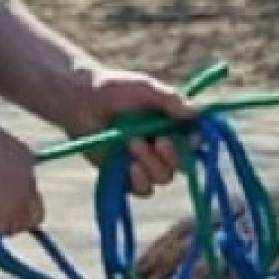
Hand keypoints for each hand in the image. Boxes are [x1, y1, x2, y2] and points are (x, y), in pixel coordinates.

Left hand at [70, 67, 203, 196]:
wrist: (81, 101)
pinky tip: (129, 165)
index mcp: (173, 127)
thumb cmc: (115, 89)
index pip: (195, 142)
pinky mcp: (124, 177)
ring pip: (163, 178)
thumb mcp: (146, 89)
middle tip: (159, 140)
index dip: (195, 144)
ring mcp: (144, 164)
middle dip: (172, 155)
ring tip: (132, 143)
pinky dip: (139, 180)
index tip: (190, 138)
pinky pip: (141, 189)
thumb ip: (171, 100)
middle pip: (182, 166)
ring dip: (151, 164)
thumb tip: (198, 112)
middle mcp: (162, 148)